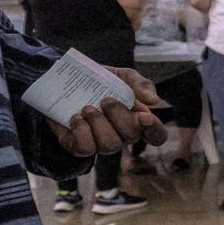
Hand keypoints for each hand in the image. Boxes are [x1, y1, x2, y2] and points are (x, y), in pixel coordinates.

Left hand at [48, 66, 168, 154]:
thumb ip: (140, 84)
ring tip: (87, 107)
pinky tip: (76, 117)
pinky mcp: (79, 147)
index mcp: (138, 119)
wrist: (66, 81)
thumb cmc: (99, 81)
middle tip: (105, 99)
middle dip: (118, 116)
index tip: (144, 116)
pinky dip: (81, 130)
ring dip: (99, 123)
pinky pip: (85, 149)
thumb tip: (153, 100)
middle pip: (132, 137)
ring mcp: (101, 143)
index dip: (155, 130)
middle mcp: (122, 135)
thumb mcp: (123, 76)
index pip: (157, 135)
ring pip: (109, 145)